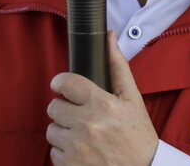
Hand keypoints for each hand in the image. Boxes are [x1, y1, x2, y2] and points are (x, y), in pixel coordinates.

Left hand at [46, 32, 157, 164]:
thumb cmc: (138, 134)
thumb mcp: (132, 98)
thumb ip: (117, 66)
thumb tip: (109, 36)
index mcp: (102, 104)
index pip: (65, 83)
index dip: (61, 83)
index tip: (63, 87)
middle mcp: (87, 125)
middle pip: (53, 107)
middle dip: (63, 108)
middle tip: (77, 113)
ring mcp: (77, 147)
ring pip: (52, 130)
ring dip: (63, 130)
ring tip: (81, 133)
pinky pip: (54, 152)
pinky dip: (64, 151)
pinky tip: (81, 150)